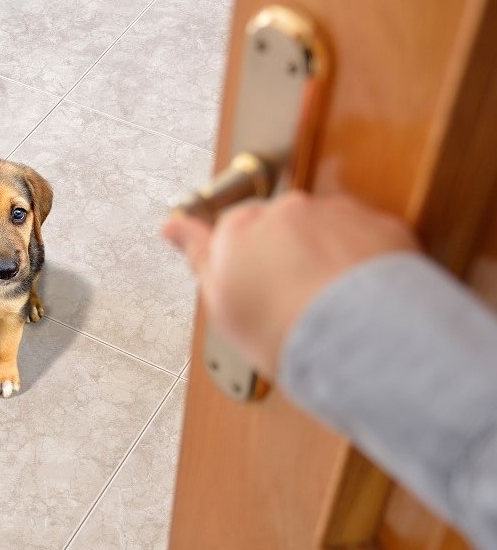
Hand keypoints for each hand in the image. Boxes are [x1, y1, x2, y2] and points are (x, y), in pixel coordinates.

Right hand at [162, 191, 418, 378]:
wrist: (358, 338)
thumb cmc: (285, 329)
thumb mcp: (221, 302)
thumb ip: (197, 254)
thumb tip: (172, 226)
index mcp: (238, 228)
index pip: (231, 231)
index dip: (242, 260)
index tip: (252, 278)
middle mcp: (284, 211)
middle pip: (280, 228)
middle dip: (286, 255)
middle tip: (292, 299)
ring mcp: (332, 213)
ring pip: (323, 229)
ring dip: (325, 256)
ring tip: (330, 302)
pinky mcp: (377, 223)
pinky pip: (365, 236)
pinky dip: (363, 259)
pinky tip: (359, 295)